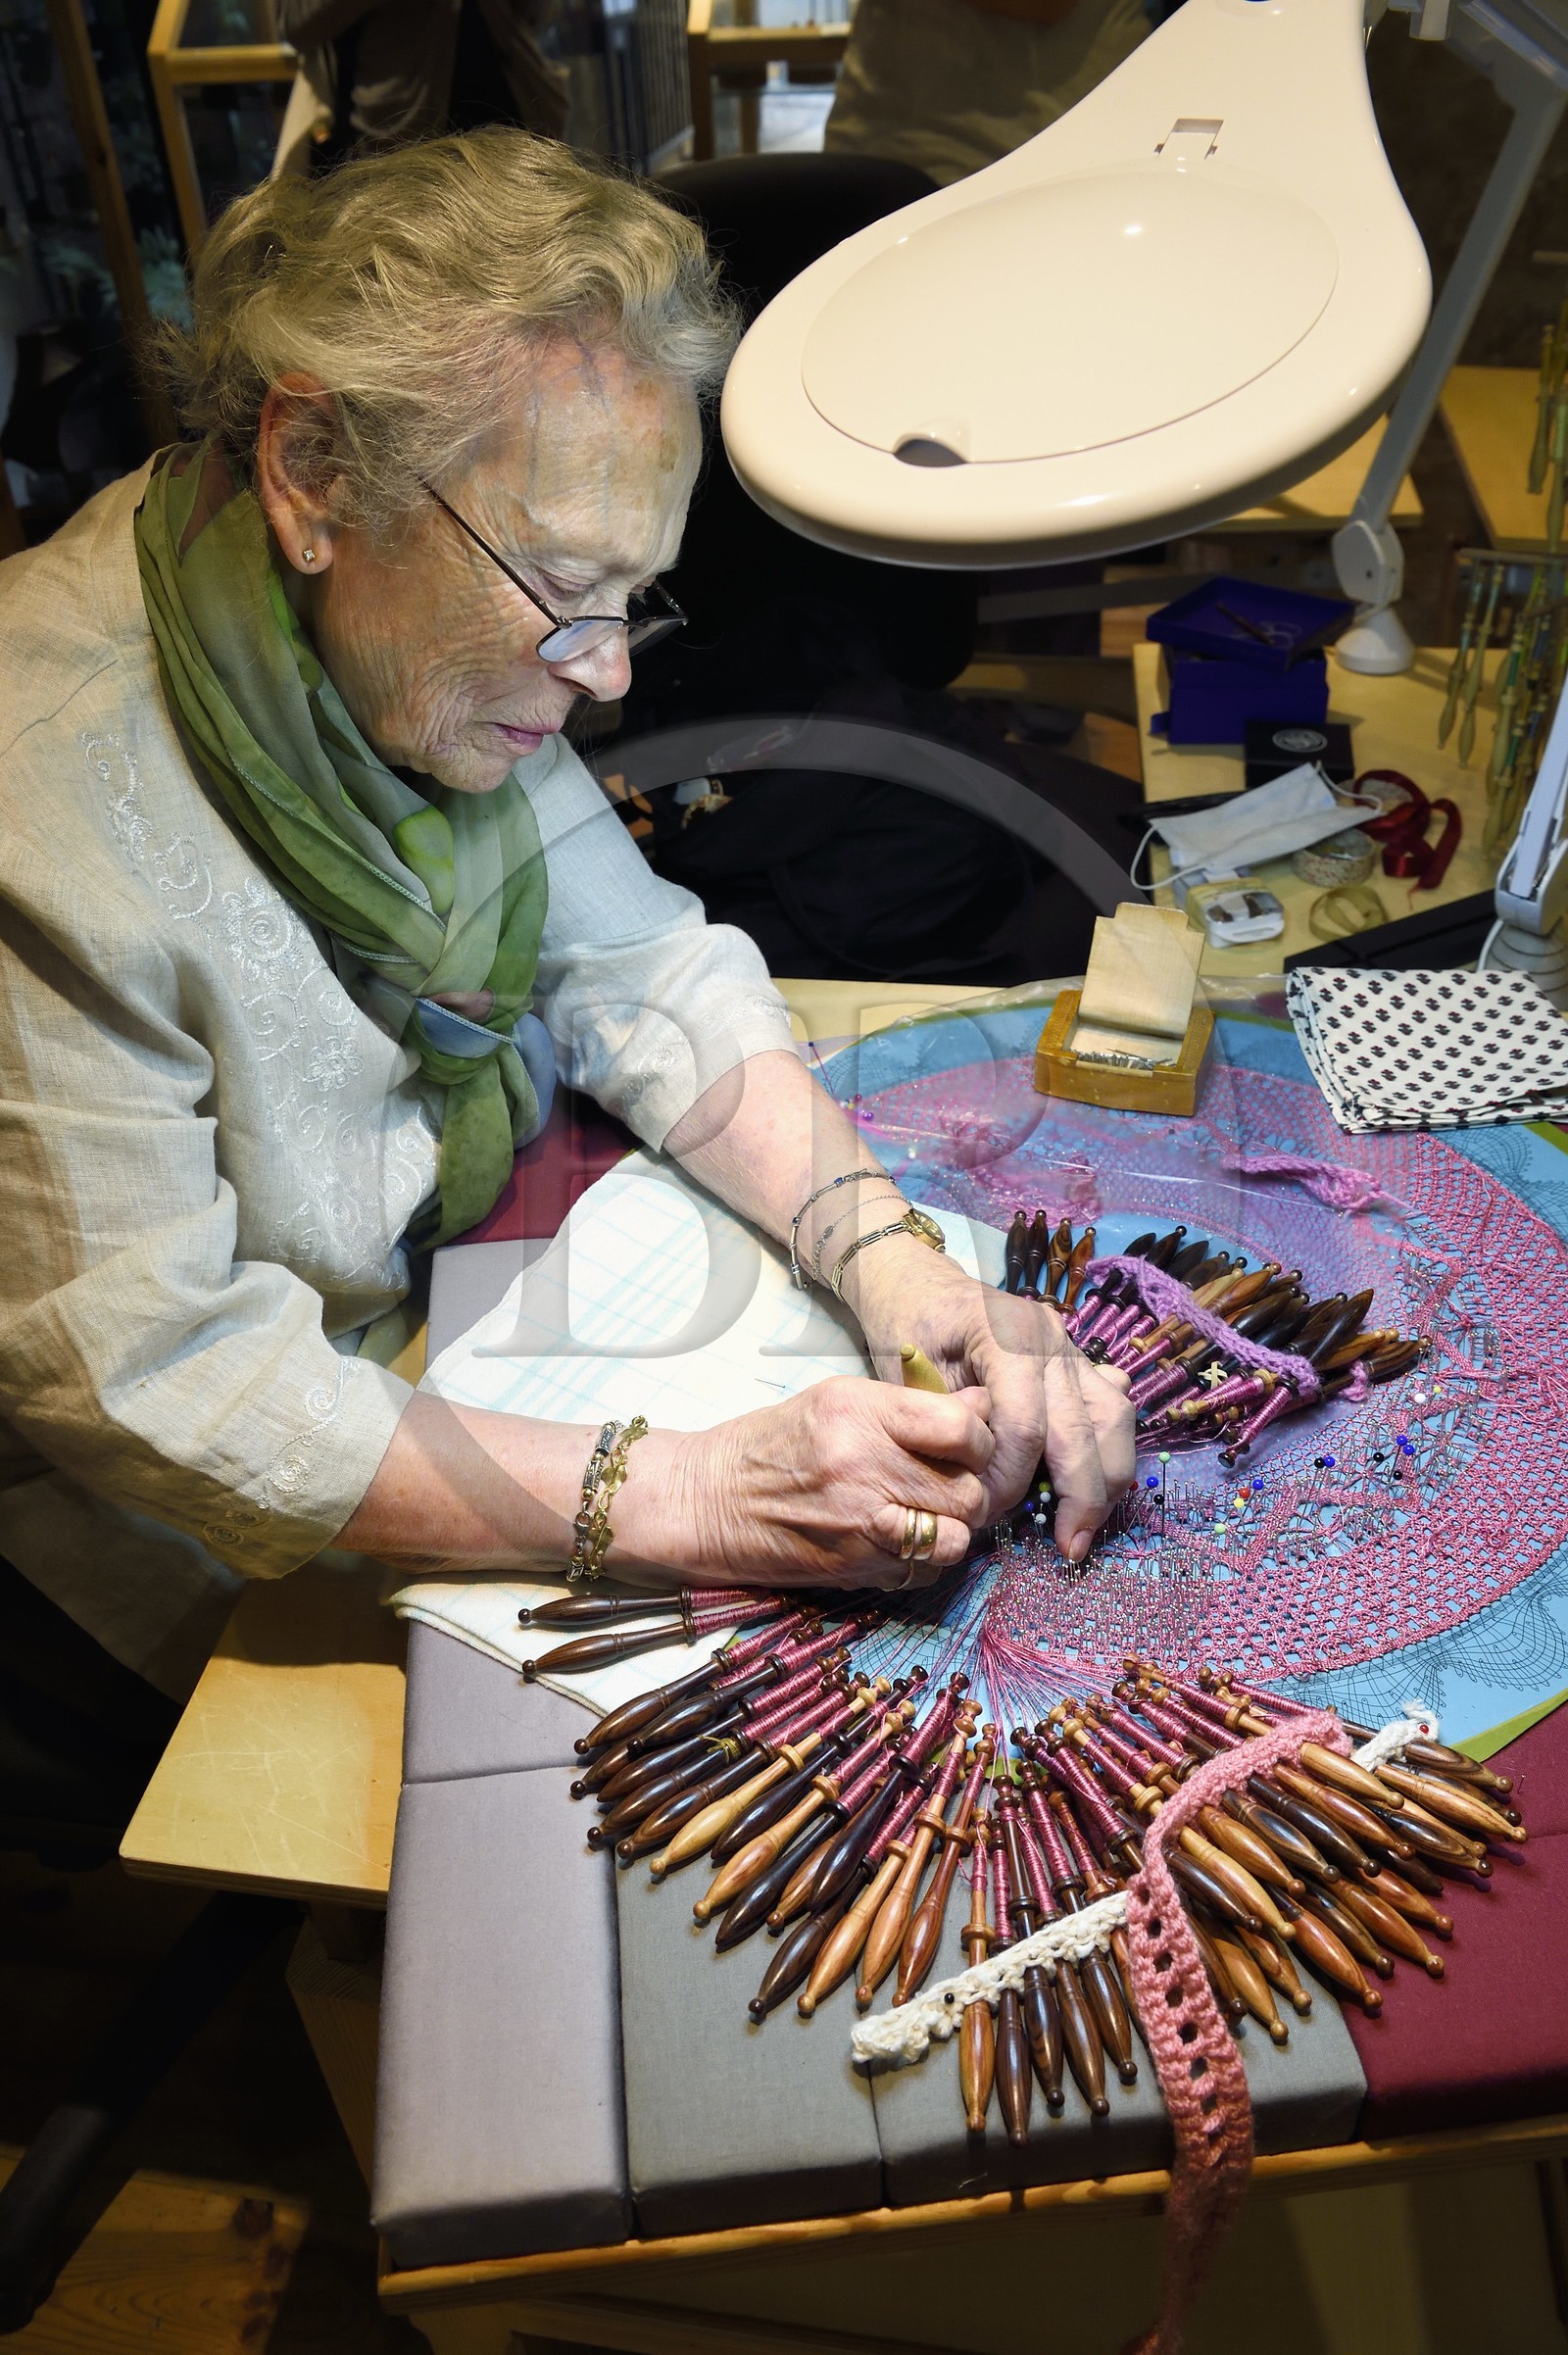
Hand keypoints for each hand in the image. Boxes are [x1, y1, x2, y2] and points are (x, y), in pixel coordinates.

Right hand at [620, 1377, 995, 1591]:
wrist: (707, 1502)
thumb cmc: (772, 1444)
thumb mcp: (837, 1401)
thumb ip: (911, 1406)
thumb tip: (982, 1404)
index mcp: (859, 1413)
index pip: (961, 1428)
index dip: (980, 1437)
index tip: (968, 1440)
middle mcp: (863, 1468)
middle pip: (967, 1489)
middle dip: (970, 1486)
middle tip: (951, 1480)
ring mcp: (859, 1524)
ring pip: (957, 1537)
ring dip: (955, 1527)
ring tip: (933, 1512)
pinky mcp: (855, 1568)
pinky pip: (926, 1570)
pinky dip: (927, 1558)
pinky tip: (904, 1538)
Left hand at [843, 1236, 1135, 1562]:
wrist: (918, 1286)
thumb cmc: (905, 1330)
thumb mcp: (908, 1378)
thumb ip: (947, 1429)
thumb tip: (979, 1491)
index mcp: (1006, 1335)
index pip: (1026, 1425)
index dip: (1012, 1480)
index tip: (988, 1515)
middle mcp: (1051, 1337)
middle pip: (1086, 1427)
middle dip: (1081, 1496)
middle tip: (1068, 1547)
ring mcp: (1072, 1346)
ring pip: (1115, 1418)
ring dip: (1108, 1478)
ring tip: (1086, 1526)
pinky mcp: (1081, 1361)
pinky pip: (1112, 1407)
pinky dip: (1110, 1449)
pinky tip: (1095, 1487)